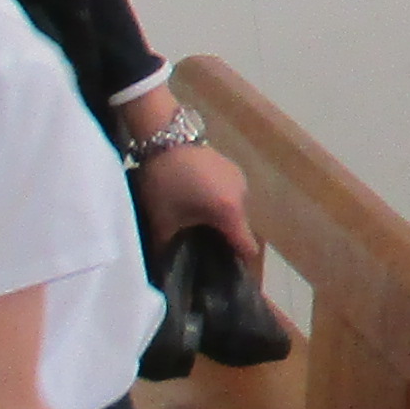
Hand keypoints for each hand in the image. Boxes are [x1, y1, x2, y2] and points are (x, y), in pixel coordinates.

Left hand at [127, 105, 254, 259]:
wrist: (164, 136)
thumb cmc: (166, 181)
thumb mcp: (163, 219)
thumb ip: (167, 246)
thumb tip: (164, 267)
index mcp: (230, 212)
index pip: (246, 247)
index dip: (238, 262)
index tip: (223, 272)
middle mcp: (243, 196)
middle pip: (239, 228)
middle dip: (223, 238)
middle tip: (199, 244)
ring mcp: (239, 179)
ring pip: (234, 210)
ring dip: (220, 218)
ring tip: (195, 219)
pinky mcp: (231, 167)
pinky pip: (230, 194)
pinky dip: (218, 201)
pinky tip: (197, 198)